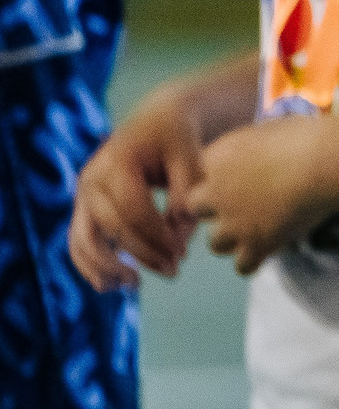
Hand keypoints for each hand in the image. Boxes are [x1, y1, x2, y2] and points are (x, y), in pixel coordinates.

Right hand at [70, 93, 203, 286]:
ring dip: (105, 268)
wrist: (155, 122)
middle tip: (174, 271)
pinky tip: (111, 286)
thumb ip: (188, 188)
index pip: (133, 207)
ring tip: (134, 285)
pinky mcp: (85, 210)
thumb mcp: (190, 153)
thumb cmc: (177, 139)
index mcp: (118, 161)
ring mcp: (84, 196)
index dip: (157, 234)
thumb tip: (182, 225)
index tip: (183, 252)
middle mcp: (92, 179)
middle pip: (110, 227)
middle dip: (142, 253)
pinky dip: (90, 267)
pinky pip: (78, 243)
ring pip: (82, 240)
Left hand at [193, 116, 338, 275]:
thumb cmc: (306, 137)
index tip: (239, 177)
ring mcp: (234, 222)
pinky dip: (255, 260)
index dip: (218, 178)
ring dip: (233, 239)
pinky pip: (243, 266)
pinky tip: (272, 247)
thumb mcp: (270, 128)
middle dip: (216, 209)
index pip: (199, 174)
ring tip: (257, 231)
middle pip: (196, 209)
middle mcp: (216, 192)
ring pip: (215, 243)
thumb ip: (254, 143)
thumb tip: (261, 145)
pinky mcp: (257, 244)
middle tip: (244, 205)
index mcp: (217, 159)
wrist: (326, 164)